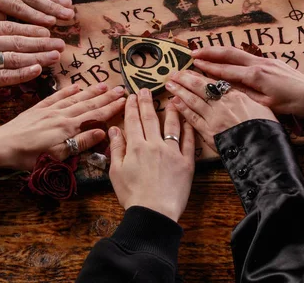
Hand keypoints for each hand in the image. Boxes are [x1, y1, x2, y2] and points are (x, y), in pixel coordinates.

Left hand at [0, 83, 126, 173]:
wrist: (1, 146)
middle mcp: (62, 115)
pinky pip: (57, 96)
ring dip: (91, 91)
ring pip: (75, 98)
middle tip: (121, 89)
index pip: (96, 116)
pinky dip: (68, 90)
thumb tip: (103, 132)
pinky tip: (76, 86)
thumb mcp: (57, 155)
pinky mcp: (38, 108)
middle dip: (106, 97)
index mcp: (69, 127)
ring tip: (104, 85)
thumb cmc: (29, 156)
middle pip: (89, 104)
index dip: (112, 108)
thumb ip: (80, 142)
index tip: (125, 101)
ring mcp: (50, 109)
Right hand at [108, 90, 195, 222]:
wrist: (154, 212)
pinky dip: (188, 129)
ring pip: (171, 126)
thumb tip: (114, 129)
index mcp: (136, 146)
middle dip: (147, 102)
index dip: (131, 107)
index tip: (131, 96)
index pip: (133, 121)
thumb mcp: (116, 172)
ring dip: (171, 111)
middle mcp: (154, 144)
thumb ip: (116, 148)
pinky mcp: (186, 162)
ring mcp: (172, 152)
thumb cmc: (132, 195)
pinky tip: (188, 120)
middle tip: (145, 90)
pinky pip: (188, 141)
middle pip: (150, 119)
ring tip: (171, 100)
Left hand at [166, 70, 276, 152]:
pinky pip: (192, 118)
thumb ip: (245, 96)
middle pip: (199, 88)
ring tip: (169, 84)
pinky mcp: (209, 133)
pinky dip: (182, 109)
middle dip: (184, 79)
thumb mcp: (260, 105)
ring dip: (179, 91)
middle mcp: (222, 104)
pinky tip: (174, 103)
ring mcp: (214, 118)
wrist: (262, 149)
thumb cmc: (265, 128)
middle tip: (173, 74)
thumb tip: (235, 88)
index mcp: (236, 95)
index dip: (198, 76)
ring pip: (192, 101)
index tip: (188, 70)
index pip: (212, 82)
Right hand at [192, 47, 303, 117]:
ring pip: (237, 52)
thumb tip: (225, 87)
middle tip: (193, 52)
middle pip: (229, 53)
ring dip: (219, 51)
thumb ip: (244, 93)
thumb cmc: (290, 104)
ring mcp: (264, 60)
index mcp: (255, 76)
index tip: (194, 64)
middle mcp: (258, 64)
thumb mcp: (265, 103)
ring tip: (205, 51)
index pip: (226, 70)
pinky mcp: (270, 60)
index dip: (208, 67)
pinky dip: (232, 55)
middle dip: (209, 52)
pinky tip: (226, 57)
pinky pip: (246, 55)